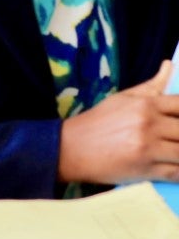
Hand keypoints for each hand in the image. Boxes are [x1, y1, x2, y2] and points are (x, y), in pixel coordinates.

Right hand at [58, 61, 178, 184]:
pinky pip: (176, 173)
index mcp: (145, 105)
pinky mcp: (145, 170)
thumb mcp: (122, 98)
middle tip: (174, 136)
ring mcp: (147, 148)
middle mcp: (148, 125)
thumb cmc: (98, 122)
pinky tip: (174, 166)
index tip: (178, 119)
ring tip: (174, 151)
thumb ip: (151, 85)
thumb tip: (170, 64)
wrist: (70, 148)